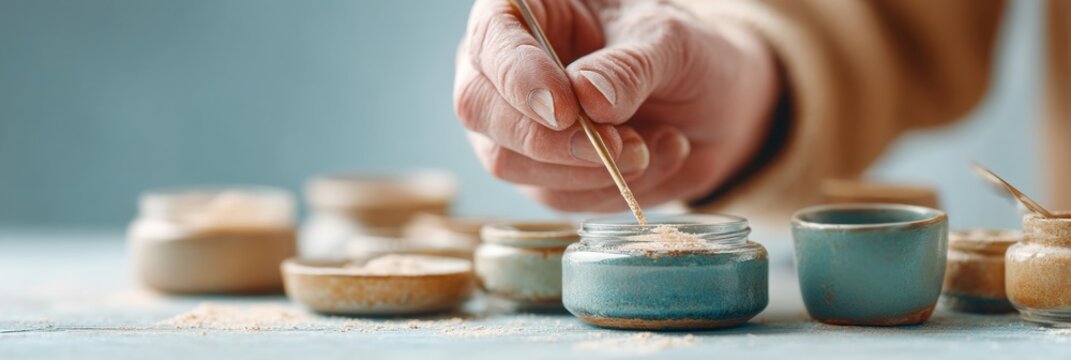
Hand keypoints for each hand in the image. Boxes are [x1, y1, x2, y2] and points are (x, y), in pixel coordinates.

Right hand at [454, 0, 778, 211]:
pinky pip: (556, 196)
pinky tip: (656, 155)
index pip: (491, 41)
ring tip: (649, 146)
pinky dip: (610, 187)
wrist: (714, 108)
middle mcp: (506, 70)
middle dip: (548, 139)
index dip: (518, 78)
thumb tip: (588, 98)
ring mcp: (515, 126)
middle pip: (479, 109)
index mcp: (526, 14)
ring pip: (509, 162)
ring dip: (585, 168)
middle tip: (616, 144)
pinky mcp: (540, 175)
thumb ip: (630, 67)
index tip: (564, 111)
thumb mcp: (672, 44)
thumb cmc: (684, 55)